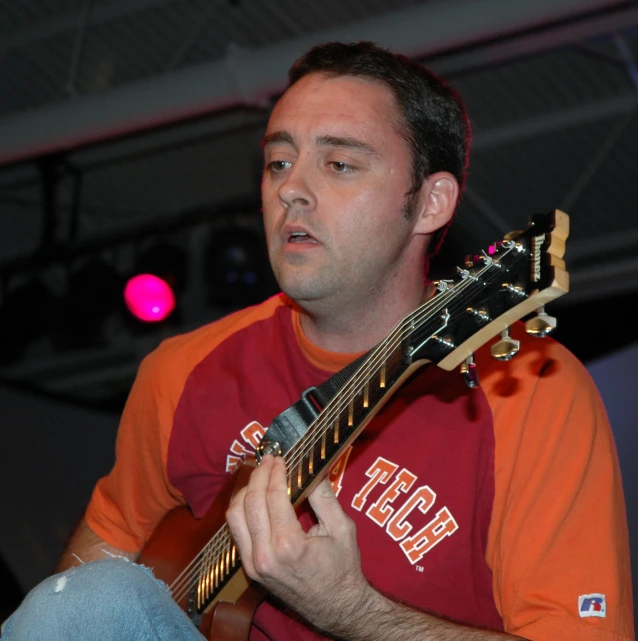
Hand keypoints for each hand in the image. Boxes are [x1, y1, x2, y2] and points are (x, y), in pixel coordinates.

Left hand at [225, 455, 374, 635]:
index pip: (272, 496)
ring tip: (259, 476)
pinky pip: (237, 532)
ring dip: (245, 491)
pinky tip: (254, 497)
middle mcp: (265, 556)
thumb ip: (324, 497)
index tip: (280, 458)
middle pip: (250, 503)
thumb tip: (311, 468)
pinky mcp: (250, 569)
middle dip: (258, 475)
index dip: (274, 472)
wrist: (337, 607)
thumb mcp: (342, 528)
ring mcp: (254, 565)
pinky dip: (242, 510)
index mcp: (289, 545)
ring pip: (234, 517)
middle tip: (268, 461)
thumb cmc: (343, 568)